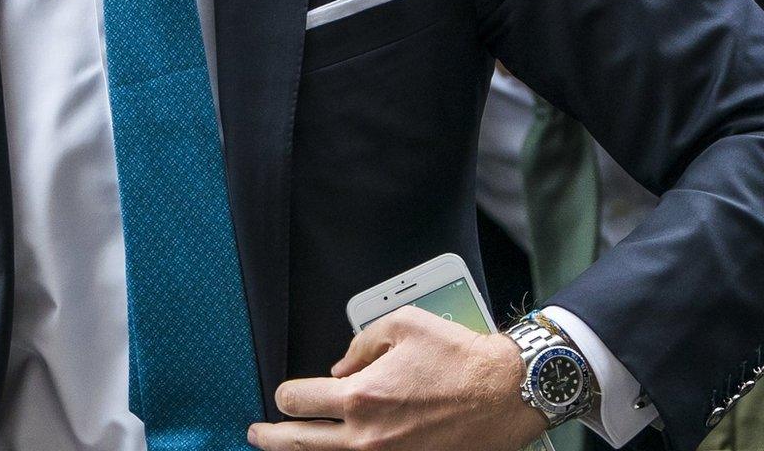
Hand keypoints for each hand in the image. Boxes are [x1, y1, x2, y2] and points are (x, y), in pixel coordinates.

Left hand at [248, 306, 547, 450]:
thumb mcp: (404, 325)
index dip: (285, 397)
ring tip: (281, 448)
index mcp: (361, 395)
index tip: (285, 396)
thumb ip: (360, 342)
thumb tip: (339, 366)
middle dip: (271, 435)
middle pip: (298, 443)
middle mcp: (367, 436)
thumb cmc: (460, 359)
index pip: (297, 401)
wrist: (505, 394)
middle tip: (258, 431)